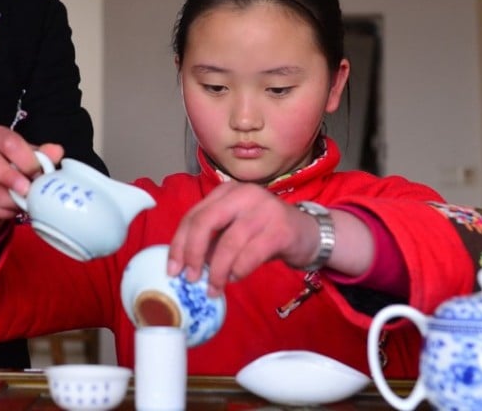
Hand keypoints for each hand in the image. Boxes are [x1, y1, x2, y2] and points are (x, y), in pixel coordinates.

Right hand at [0, 125, 62, 244]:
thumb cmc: (14, 169)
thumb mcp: (29, 159)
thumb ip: (42, 156)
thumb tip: (56, 151)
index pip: (7, 141)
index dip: (24, 158)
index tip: (38, 173)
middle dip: (9, 178)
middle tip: (27, 191)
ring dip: (4, 199)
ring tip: (21, 205)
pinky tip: (10, 212)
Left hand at [166, 182, 317, 296]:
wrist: (308, 233)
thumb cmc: (264, 233)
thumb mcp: (234, 229)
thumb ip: (211, 240)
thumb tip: (184, 266)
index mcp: (226, 192)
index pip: (193, 215)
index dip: (179, 244)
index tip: (173, 270)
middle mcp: (243, 194)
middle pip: (205, 222)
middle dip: (192, 254)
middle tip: (190, 279)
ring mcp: (264, 208)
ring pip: (228, 242)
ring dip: (217, 270)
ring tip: (213, 288)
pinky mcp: (280, 228)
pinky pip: (251, 254)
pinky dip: (238, 270)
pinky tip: (235, 278)